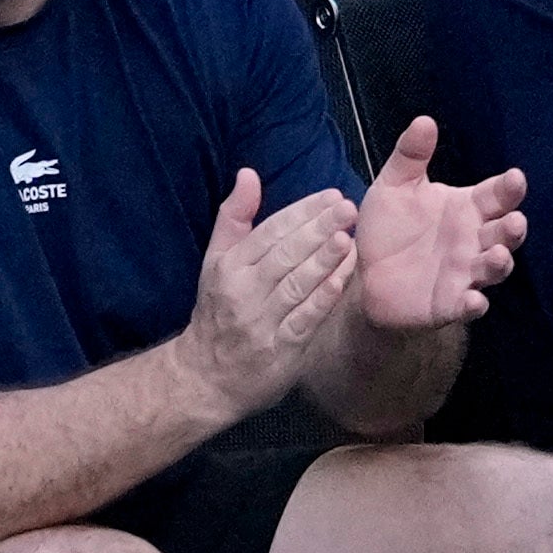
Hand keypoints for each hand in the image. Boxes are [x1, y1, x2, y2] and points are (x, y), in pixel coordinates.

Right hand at [175, 166, 355, 409]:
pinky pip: (306, 317)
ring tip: (348, 237)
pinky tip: (344, 277)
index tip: (330, 195)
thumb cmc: (217, 313)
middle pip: (284, 254)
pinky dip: (325, 296)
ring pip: (296, 284)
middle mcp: (242, 292)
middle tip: (347, 208)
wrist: (205, 378)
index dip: (301, 212)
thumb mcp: (215, 263)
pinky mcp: (280, 349)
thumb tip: (248, 174)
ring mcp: (261, 322)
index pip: (269, 231)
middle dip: (317, 229)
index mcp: (228, 267)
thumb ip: (234, 218)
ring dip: (323, 260)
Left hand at [347, 116, 529, 330]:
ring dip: (499, 263)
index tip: (514, 178)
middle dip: (512, 228)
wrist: (363, 276)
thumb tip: (424, 121)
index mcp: (468, 208)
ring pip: (494, 268)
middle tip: (513, 221)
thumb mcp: (393, 189)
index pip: (497, 195)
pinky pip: (469, 305)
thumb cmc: (388, 229)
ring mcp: (466, 273)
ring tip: (496, 256)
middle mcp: (475, 240)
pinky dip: (474, 304)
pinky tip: (474, 301)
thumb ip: (410, 158)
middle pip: (504, 233)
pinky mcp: (450, 304)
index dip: (508, 188)